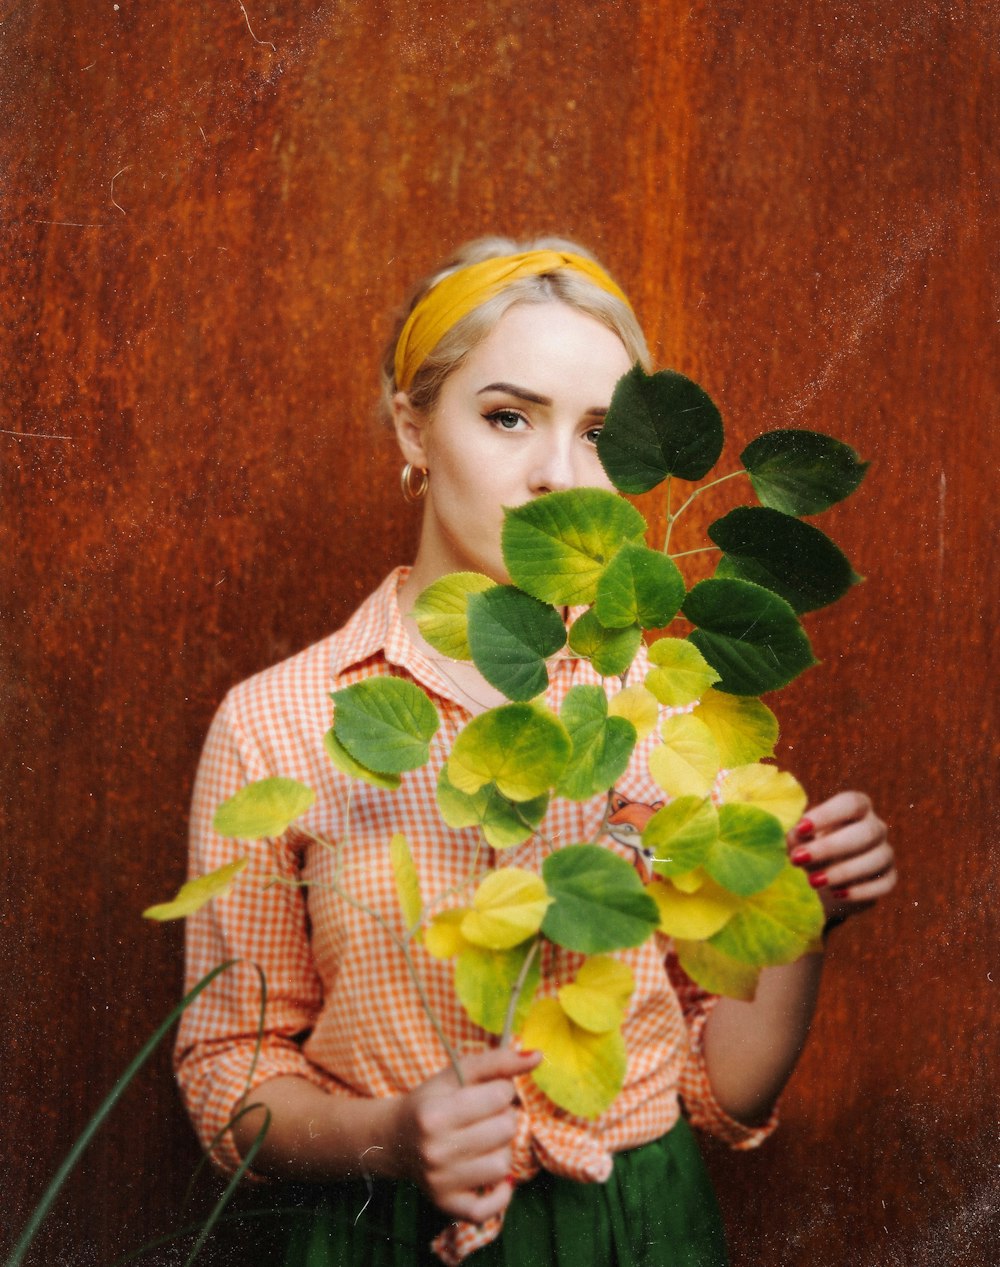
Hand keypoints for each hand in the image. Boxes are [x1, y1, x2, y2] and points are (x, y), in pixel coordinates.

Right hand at [388, 1046, 540, 1222]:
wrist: (396, 1139)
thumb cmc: (432, 1100)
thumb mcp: (457, 1073)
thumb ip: (498, 1061)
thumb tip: (538, 1056)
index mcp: (435, 1114)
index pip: (500, 1096)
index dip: (502, 1090)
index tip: (488, 1093)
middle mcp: (435, 1151)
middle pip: (505, 1130)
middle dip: (504, 1118)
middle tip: (487, 1117)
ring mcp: (441, 1182)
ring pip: (502, 1164)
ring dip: (501, 1149)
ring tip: (485, 1141)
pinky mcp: (446, 1205)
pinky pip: (489, 1209)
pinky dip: (500, 1193)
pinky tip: (492, 1175)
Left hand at [787, 791, 895, 923]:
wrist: (827, 882)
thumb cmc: (811, 850)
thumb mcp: (800, 841)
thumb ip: (797, 836)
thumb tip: (797, 835)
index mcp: (856, 808)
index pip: (851, 803)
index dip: (827, 814)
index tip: (800, 828)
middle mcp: (875, 826)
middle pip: (866, 831)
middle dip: (830, 846)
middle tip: (799, 859)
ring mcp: (885, 852)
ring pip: (877, 858)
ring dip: (843, 871)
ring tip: (813, 881)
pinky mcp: (889, 878)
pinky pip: (883, 884)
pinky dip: (860, 890)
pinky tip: (837, 894)